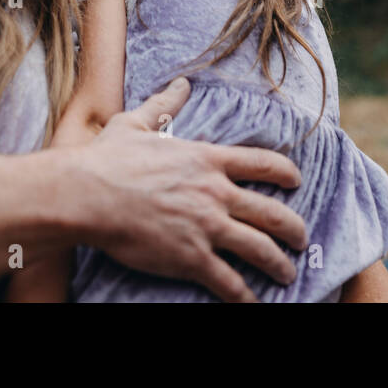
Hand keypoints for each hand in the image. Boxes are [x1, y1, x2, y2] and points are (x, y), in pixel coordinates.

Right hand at [71, 77, 307, 301]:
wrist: (87, 194)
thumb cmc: (107, 159)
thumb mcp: (137, 123)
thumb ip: (164, 105)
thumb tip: (180, 84)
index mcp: (206, 159)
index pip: (263, 163)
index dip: (287, 173)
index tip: (297, 182)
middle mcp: (215, 193)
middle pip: (273, 213)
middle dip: (294, 229)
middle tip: (301, 239)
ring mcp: (206, 227)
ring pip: (261, 249)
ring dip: (280, 264)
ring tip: (287, 274)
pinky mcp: (192, 257)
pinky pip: (230, 282)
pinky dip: (245, 296)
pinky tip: (253, 303)